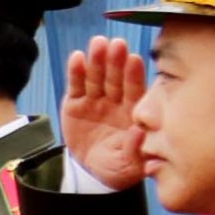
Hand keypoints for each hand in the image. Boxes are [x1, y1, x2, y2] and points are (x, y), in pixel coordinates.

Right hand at [60, 37, 149, 191]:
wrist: (93, 172)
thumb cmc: (119, 167)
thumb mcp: (130, 166)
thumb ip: (135, 149)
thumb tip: (139, 131)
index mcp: (134, 113)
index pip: (135, 91)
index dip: (134, 76)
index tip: (135, 60)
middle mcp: (116, 102)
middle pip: (116, 79)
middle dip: (116, 61)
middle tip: (117, 44)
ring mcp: (95, 100)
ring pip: (97, 77)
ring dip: (97, 60)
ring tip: (97, 43)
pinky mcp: (75, 103)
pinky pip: (76, 86)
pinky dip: (76, 72)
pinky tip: (77, 57)